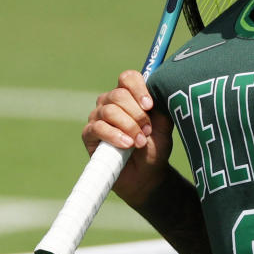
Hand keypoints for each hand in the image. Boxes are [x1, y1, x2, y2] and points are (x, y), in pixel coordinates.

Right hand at [82, 70, 172, 207]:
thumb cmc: (155, 147)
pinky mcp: (89, 135)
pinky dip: (114, 135)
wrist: (146, 175)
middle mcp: (110, 102)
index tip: (150, 105)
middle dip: (137, 114)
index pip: (128, 78)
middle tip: (148, 130)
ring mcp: (98, 117)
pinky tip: (127, 144)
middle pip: (119, 94)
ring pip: (110, 111)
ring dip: (129, 126)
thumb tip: (161, 89)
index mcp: (129, 95)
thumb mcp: (164, 125)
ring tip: (140, 142)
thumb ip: (162, 106)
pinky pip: (98, 128)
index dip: (138, 88)